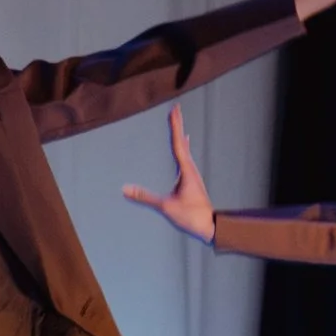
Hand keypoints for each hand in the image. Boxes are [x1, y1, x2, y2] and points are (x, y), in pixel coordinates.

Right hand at [122, 108, 216, 241]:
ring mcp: (192, 174)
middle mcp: (191, 169)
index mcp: (187, 171)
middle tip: (176, 108)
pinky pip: (185, 158)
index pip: (178, 144)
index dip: (175, 126)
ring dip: (180, 134)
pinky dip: (183, 147)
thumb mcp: (166, 206)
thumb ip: (145, 197)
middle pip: (182, 142)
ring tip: (178, 123)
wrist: (211, 227)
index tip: (175, 110)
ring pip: (185, 149)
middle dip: (178, 125)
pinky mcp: (191, 180)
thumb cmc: (192, 216)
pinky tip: (184, 147)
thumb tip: (125, 189)